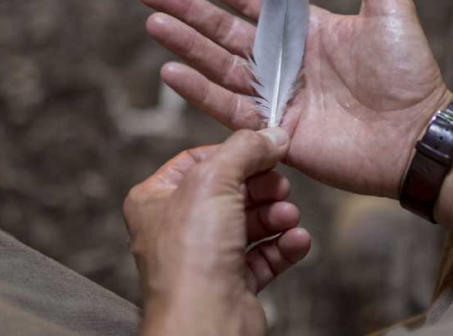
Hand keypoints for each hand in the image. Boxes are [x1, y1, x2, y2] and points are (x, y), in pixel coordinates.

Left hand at [123, 129, 311, 335]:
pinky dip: (283, 246)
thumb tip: (270, 135)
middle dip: (261, 188)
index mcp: (155, 199)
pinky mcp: (231, 284)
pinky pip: (264, 256)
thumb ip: (244, 149)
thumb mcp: (214, 180)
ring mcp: (204, 257)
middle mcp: (177, 228)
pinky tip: (297, 240)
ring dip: (276, 215)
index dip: (234, 154)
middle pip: (229, 191)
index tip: (265, 148)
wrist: (206, 323)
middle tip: (281, 185)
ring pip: (249, 223)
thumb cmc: (191, 258)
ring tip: (289, 216)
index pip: (197, 160)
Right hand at [140, 0, 451, 197]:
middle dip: (186, 10)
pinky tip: (172, 71)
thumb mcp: (389, 6)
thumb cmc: (408, 72)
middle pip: (223, 29)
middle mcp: (284, 59)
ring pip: (219, 65)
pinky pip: (228, 108)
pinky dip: (199, 91)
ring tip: (153, 23)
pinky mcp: (273, 130)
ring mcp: (276, 95)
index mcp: (305, 28)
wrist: (416, 135)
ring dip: (186, 44)